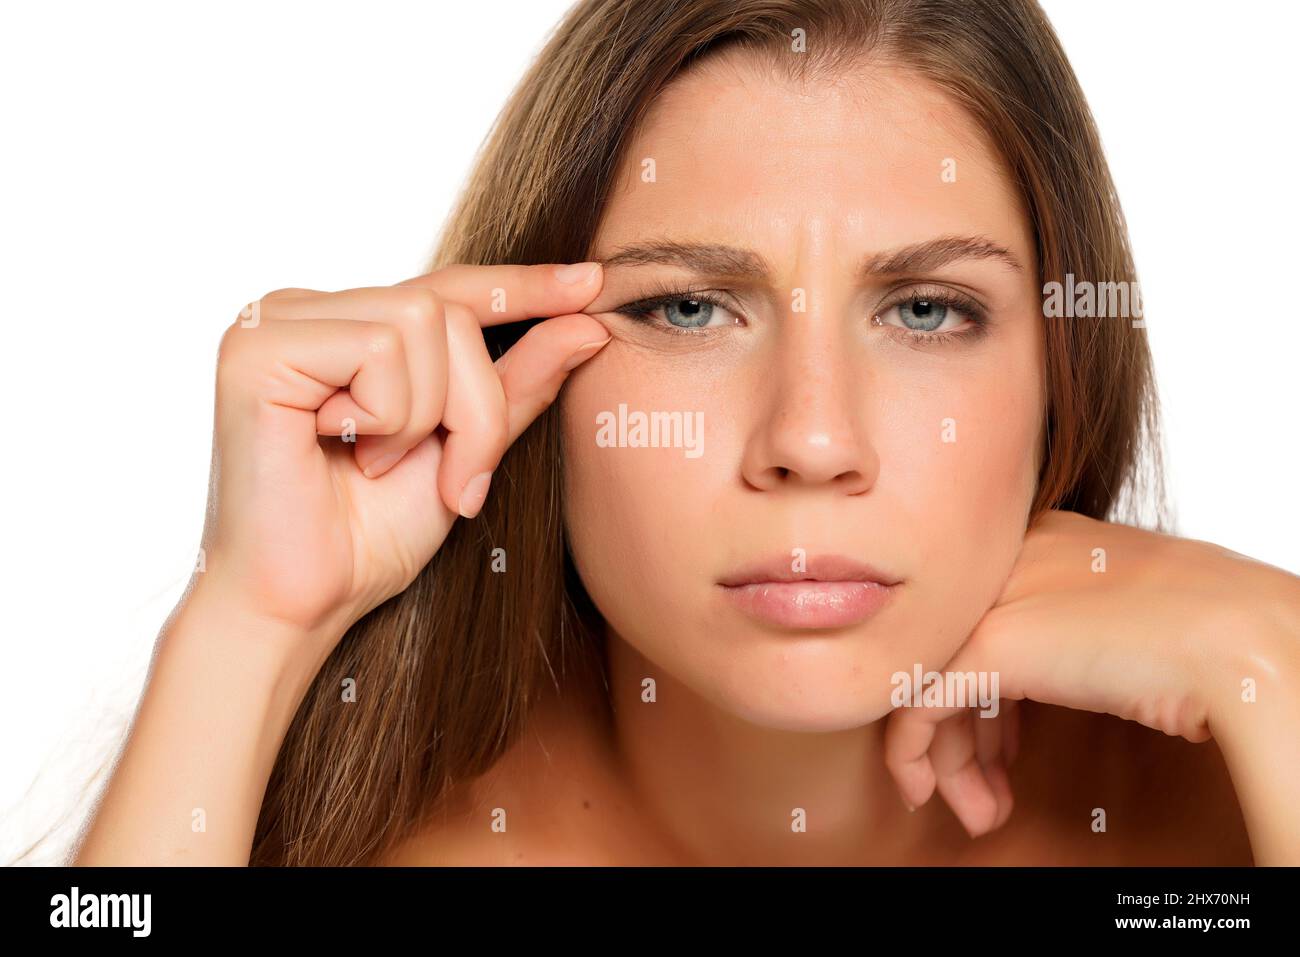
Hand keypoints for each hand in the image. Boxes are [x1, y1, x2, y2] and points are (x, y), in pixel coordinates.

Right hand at [190, 261, 610, 656]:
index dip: (520, 289)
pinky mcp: (255, 349)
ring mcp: (273, 322)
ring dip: (427, 419)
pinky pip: (378, 350)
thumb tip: (588, 320)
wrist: (304, 606)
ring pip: (421, 322)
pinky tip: (341, 452)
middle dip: (476, 407)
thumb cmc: (370, 540)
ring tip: (377, 468)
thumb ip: (517, 383)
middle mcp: (305, 310)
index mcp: (345, 327)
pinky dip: (387, 418)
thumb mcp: (467, 452)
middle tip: (452, 482)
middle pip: (447, 309)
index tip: (592, 282)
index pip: (448, 289)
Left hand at [882, 509, 1299, 839]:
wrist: (1241, 640)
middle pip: (951, 654)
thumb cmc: (1205, 638)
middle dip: (965, 736)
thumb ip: (1068, 632)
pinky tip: (927, 792)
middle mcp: (1006, 559)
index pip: (979, 622)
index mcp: (1041, 542)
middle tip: (986, 795)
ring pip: (928, 681)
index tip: (1001, 752)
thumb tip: (1053, 670)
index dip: (985, 699)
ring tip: (980, 813)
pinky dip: (912, 755)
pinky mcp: (989, 640)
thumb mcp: (1118, 621)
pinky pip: (917, 704)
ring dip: (950, 761)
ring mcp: (994, 597)